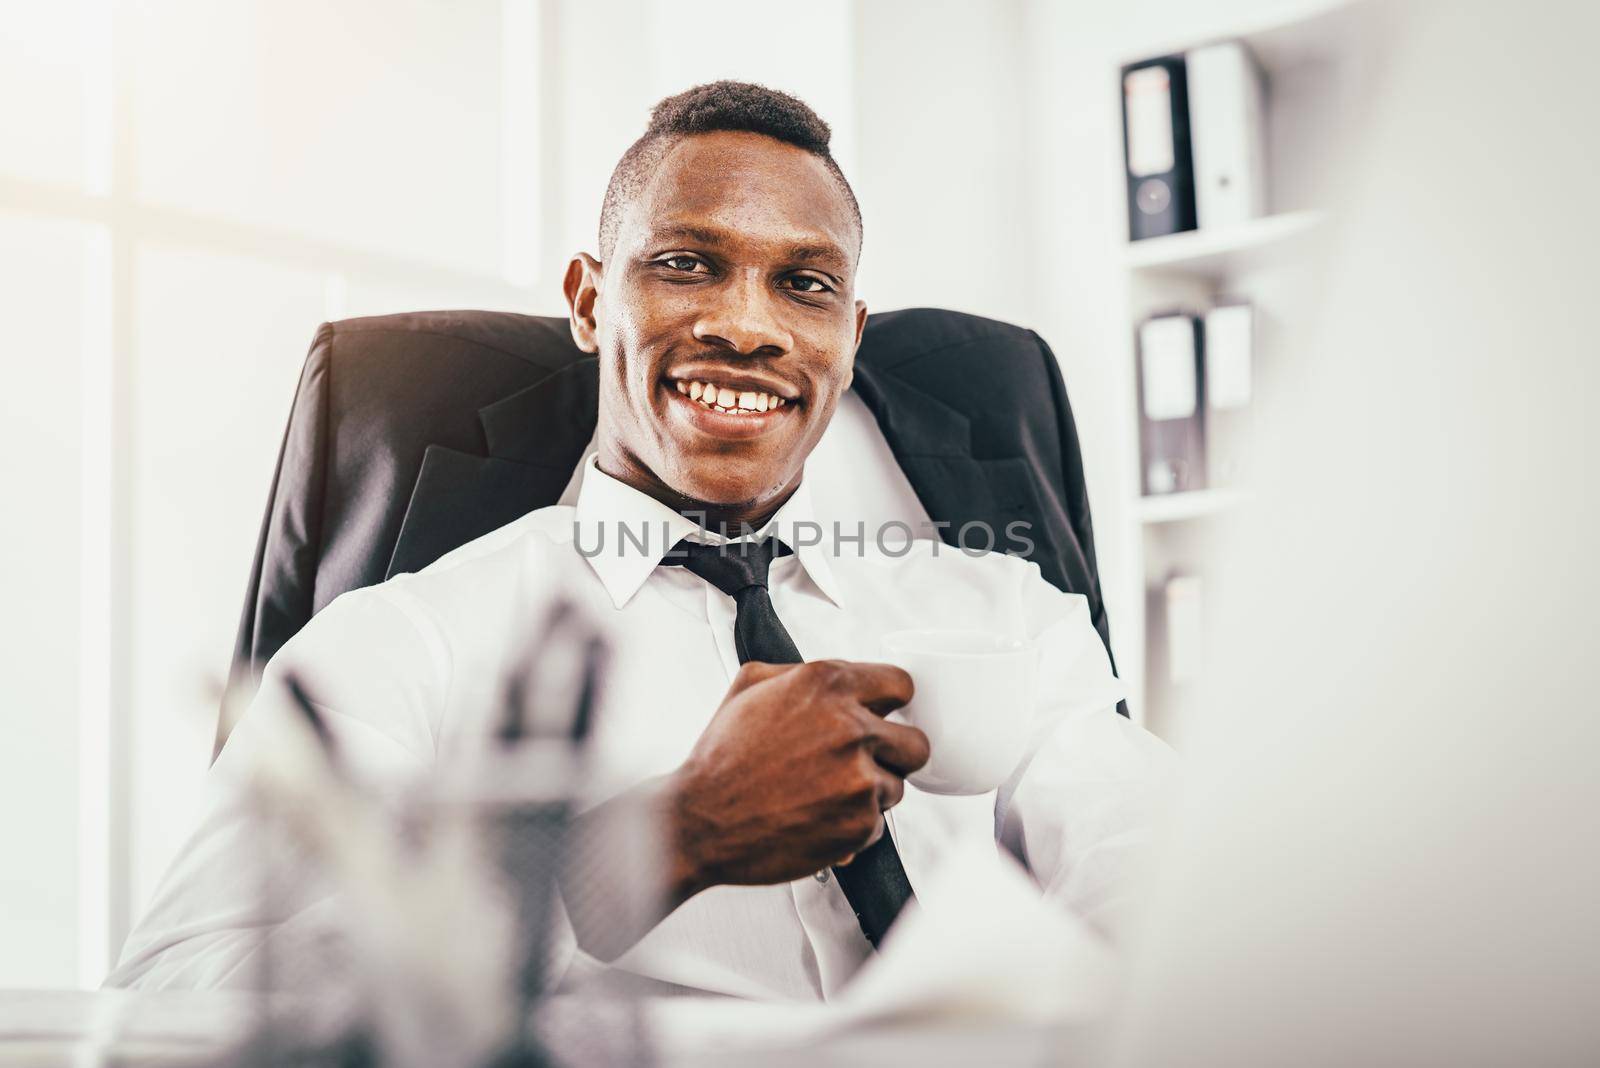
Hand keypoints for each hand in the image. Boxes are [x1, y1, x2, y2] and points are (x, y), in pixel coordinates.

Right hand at [666, 660, 929, 896]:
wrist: (699, 821)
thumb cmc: (721, 757)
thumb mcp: (749, 685)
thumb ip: (802, 671)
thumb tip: (842, 674)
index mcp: (826, 684)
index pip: (902, 684)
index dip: (891, 705)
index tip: (883, 718)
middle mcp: (849, 726)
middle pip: (917, 742)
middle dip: (893, 754)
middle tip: (863, 764)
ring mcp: (858, 777)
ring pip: (897, 786)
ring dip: (869, 793)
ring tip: (823, 795)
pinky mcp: (859, 824)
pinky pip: (879, 824)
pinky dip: (852, 826)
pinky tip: (816, 819)